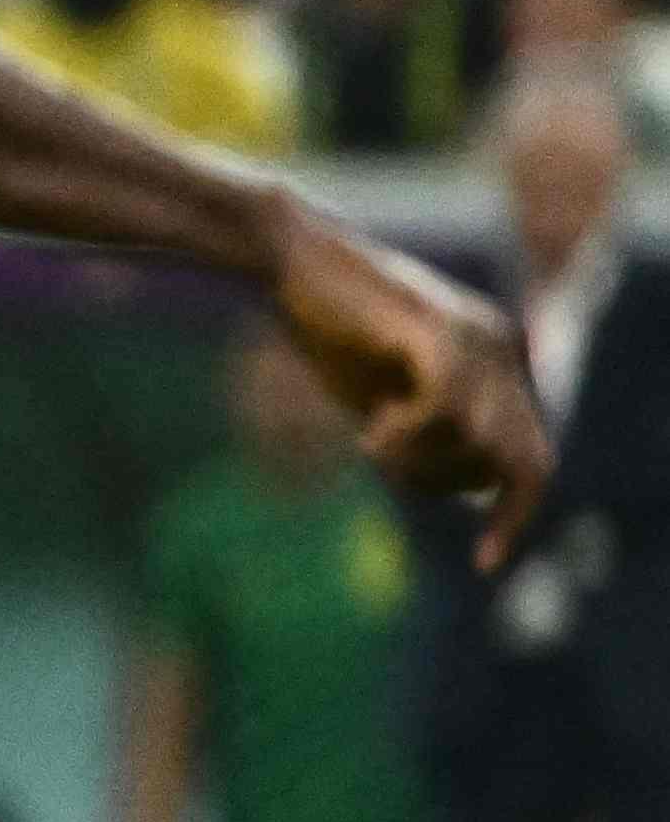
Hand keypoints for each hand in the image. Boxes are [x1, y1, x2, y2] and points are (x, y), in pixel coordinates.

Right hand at [269, 198, 549, 553]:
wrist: (287, 260)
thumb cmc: (324, 328)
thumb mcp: (385, 398)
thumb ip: (427, 438)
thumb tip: (460, 490)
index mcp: (497, 364)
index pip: (533, 459)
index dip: (514, 516)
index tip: (483, 562)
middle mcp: (502, 349)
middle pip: (519, 461)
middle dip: (456, 486)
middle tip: (393, 477)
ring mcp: (476, 340)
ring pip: (479, 443)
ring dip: (419, 462)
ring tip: (372, 443)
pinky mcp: (439, 334)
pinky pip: (442, 414)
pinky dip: (403, 437)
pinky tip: (367, 430)